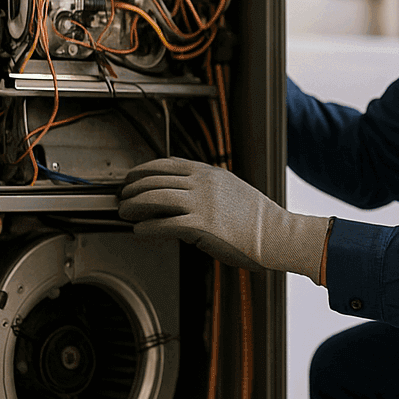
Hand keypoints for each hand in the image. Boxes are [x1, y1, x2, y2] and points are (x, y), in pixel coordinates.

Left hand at [118, 158, 331, 282]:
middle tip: (123, 196)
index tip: (132, 177)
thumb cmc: (256, 218)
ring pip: (154, 198)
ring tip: (125, 212)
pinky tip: (139, 231)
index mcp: (208, 172)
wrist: (275, 234)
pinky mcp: (201, 226)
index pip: (166, 163)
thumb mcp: (231, 189)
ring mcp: (201, 203)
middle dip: (132, 188)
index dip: (143, 170)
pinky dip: (147, 227)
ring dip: (134, 205)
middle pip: (154, 179)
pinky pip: (164, 224)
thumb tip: (182, 195)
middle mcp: (202, 183)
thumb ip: (206, 187)